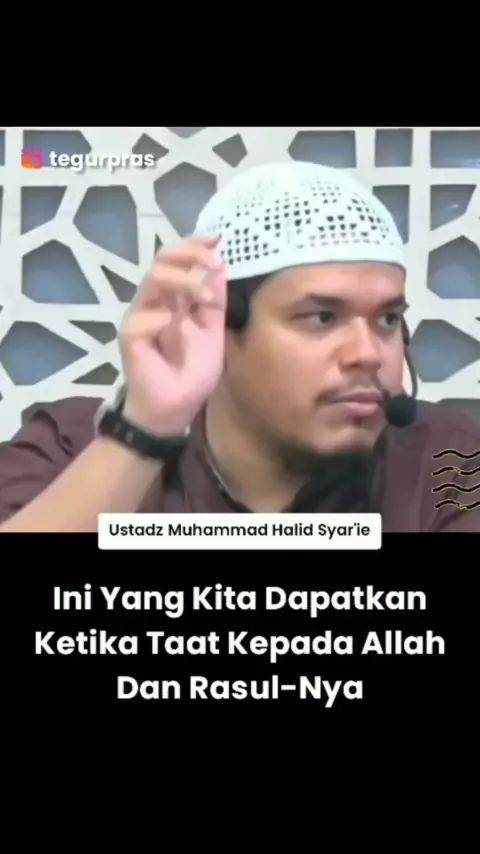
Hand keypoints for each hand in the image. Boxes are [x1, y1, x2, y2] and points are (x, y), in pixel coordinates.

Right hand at [119, 235, 226, 433]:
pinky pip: (145, 317)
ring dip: (182, 280)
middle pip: (161, 259)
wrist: (176, 408)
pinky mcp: (130, 336)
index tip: (218, 240)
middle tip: (212, 262)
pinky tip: (178, 331)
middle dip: (189, 254)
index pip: (177, 259)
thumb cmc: (191, 372)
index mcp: (173, 298)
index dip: (195, 245)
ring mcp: (140, 317)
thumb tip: (221, 265)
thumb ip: (215, 301)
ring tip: (203, 297)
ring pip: (152, 280)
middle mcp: (154, 302)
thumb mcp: (213, 331)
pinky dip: (165, 319)